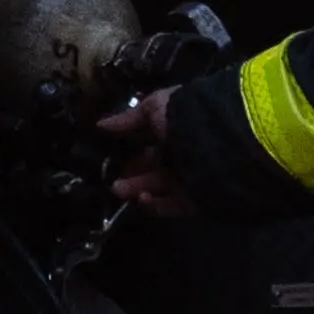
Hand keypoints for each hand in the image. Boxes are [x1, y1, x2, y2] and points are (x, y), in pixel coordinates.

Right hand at [98, 95, 192, 220]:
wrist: (214, 138)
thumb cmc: (182, 116)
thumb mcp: (154, 107)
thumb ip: (128, 118)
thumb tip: (100, 125)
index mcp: (175, 131)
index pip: (150, 144)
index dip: (130, 151)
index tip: (109, 156)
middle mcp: (182, 155)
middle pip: (152, 169)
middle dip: (130, 175)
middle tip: (110, 179)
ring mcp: (189, 179)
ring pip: (158, 188)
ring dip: (137, 189)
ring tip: (118, 189)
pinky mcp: (195, 199)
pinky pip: (171, 206)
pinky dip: (154, 204)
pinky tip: (141, 197)